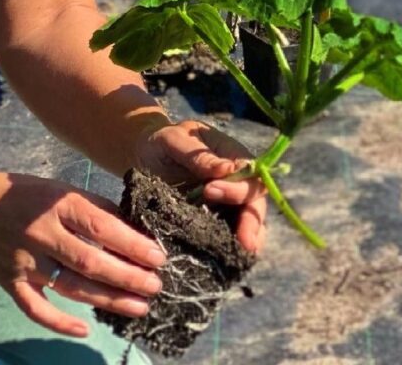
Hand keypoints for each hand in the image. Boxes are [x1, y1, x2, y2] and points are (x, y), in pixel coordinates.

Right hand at [0, 172, 165, 337]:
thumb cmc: (19, 195)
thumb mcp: (57, 189)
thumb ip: (92, 207)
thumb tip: (131, 227)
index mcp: (57, 205)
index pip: (101, 228)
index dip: (132, 244)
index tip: (158, 257)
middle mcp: (41, 234)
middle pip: (91, 261)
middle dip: (128, 276)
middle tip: (156, 286)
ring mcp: (25, 261)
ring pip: (71, 287)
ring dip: (108, 300)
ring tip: (140, 307)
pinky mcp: (10, 282)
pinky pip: (35, 307)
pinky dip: (59, 322)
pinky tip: (84, 330)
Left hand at [133, 120, 267, 252]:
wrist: (146, 158)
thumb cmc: (162, 143)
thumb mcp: (174, 140)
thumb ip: (198, 155)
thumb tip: (226, 169)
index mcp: (234, 156)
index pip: (250, 174)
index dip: (236, 188)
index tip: (209, 191)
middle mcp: (238, 182)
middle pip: (255, 203)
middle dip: (251, 223)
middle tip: (243, 242)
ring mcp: (229, 203)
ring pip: (250, 223)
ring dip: (249, 240)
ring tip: (242, 256)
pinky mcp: (217, 220)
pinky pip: (231, 235)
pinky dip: (231, 247)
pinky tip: (226, 260)